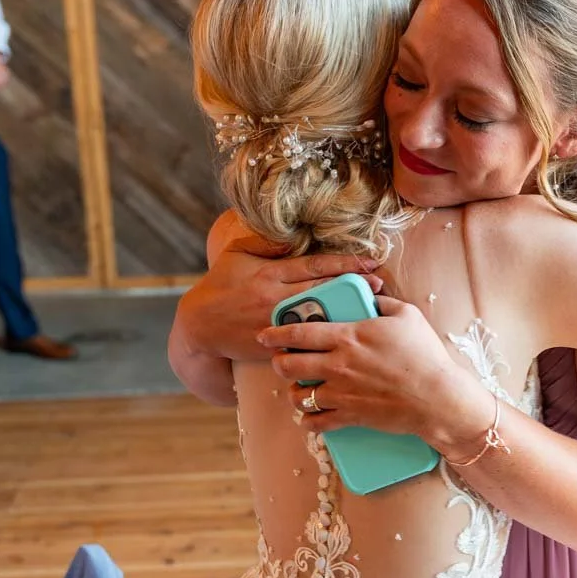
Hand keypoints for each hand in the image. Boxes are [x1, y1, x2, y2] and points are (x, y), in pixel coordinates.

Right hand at [176, 248, 382, 364]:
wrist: (198, 325)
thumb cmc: (220, 284)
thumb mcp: (236, 254)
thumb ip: (265, 243)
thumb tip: (294, 233)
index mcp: (269, 273)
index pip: (313, 266)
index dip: (343, 263)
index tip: (368, 261)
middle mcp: (273, 297)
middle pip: (321, 290)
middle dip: (351, 286)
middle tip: (378, 284)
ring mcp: (273, 322)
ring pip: (315, 317)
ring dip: (343, 313)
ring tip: (368, 311)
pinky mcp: (270, 344)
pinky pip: (300, 341)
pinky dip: (321, 340)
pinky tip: (342, 339)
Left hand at [261, 297, 495, 450]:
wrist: (437, 397)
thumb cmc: (425, 355)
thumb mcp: (407, 316)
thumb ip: (382, 302)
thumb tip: (371, 295)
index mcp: (348, 336)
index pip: (300, 332)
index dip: (276, 332)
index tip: (265, 334)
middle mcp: (338, 364)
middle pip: (290, 364)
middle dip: (280, 362)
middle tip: (282, 361)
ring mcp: (342, 392)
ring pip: (298, 395)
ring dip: (294, 392)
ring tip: (299, 389)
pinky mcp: (350, 415)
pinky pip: (316, 422)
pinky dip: (309, 420)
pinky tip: (311, 416)